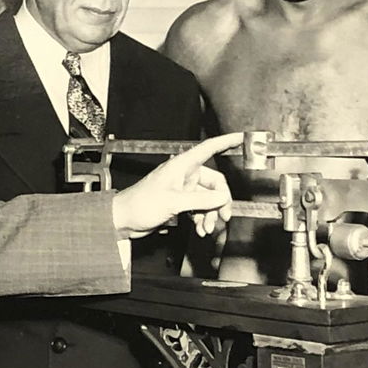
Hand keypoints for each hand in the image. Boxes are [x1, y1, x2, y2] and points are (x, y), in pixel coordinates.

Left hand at [111, 132, 241, 240]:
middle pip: (214, 183)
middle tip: (224, 217)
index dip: (227, 141)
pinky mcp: (180, 202)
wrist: (124, 219)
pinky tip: (201, 230)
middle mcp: (185, 174)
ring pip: (208, 199)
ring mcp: (183, 189)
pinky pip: (200, 208)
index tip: (243, 138)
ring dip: (211, 214)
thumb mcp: (173, 202)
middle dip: (221, 201)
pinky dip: (203, 218)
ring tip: (207, 228)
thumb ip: (200, 200)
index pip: (209, 148)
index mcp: (182, 166)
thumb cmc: (141, 203)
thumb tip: (222, 198)